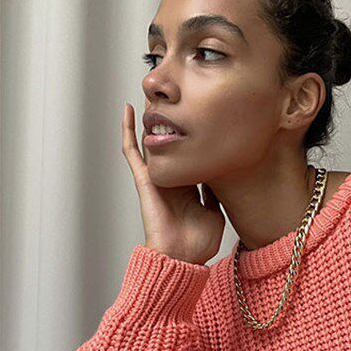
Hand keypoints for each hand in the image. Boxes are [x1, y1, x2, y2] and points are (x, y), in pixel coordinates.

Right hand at [121, 102, 224, 264]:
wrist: (182, 256)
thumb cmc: (198, 242)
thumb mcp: (216, 212)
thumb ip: (216, 193)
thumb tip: (222, 174)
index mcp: (189, 187)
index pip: (191, 156)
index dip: (197, 139)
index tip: (207, 120)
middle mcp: (172, 180)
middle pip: (171, 144)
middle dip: (174, 123)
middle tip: (181, 99)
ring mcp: (157, 178)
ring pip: (151, 142)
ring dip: (152, 119)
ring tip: (154, 94)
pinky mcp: (145, 179)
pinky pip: (132, 152)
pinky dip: (128, 131)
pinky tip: (128, 110)